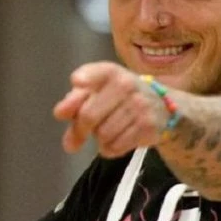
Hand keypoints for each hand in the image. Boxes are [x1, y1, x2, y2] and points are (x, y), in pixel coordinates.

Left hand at [53, 61, 170, 158]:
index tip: (77, 82)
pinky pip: (115, 147)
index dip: (85, 77)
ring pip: (102, 135)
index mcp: (111, 72)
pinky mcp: (149, 127)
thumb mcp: (97, 92)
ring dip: (98, 139)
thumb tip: (59, 114)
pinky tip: (116, 139)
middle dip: (79, 130)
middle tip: (79, 135)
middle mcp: (127, 85)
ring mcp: (140, 106)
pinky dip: (109, 148)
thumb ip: (74, 101)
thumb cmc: (117, 97)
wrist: (161, 106)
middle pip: (89, 116)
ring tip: (106, 131)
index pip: (97, 72)